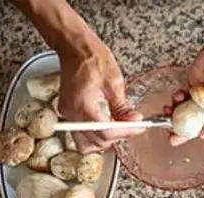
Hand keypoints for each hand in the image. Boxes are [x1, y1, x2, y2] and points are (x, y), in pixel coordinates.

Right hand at [57, 38, 143, 152]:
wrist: (75, 48)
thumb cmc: (92, 58)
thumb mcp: (114, 82)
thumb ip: (122, 107)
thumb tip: (133, 121)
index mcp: (84, 106)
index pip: (106, 132)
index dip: (125, 132)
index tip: (138, 127)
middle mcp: (72, 114)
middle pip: (95, 141)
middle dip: (115, 137)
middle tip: (130, 126)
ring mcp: (66, 114)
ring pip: (85, 143)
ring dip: (102, 139)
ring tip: (116, 127)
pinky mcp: (66, 112)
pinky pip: (79, 134)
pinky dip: (93, 134)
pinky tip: (104, 124)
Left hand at [165, 25, 203, 145]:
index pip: (201, 127)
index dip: (187, 135)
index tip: (175, 140)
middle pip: (188, 119)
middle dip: (176, 125)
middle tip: (167, 129)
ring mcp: (200, 92)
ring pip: (182, 106)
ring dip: (174, 111)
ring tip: (170, 111)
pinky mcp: (193, 80)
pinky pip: (181, 91)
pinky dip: (176, 97)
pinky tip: (177, 97)